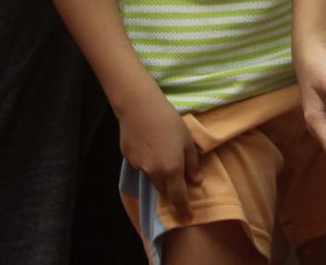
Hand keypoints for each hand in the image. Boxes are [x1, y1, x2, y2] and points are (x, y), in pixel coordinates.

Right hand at [120, 87, 199, 219]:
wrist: (139, 107)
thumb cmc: (169, 121)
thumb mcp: (187, 141)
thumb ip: (192, 164)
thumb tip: (196, 182)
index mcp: (171, 170)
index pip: (178, 197)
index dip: (183, 209)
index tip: (187, 218)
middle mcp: (154, 173)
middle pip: (164, 189)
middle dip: (171, 189)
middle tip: (178, 180)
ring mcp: (139, 167)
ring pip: (152, 177)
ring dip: (159, 173)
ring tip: (162, 151)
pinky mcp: (129, 159)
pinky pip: (141, 165)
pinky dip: (147, 160)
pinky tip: (149, 143)